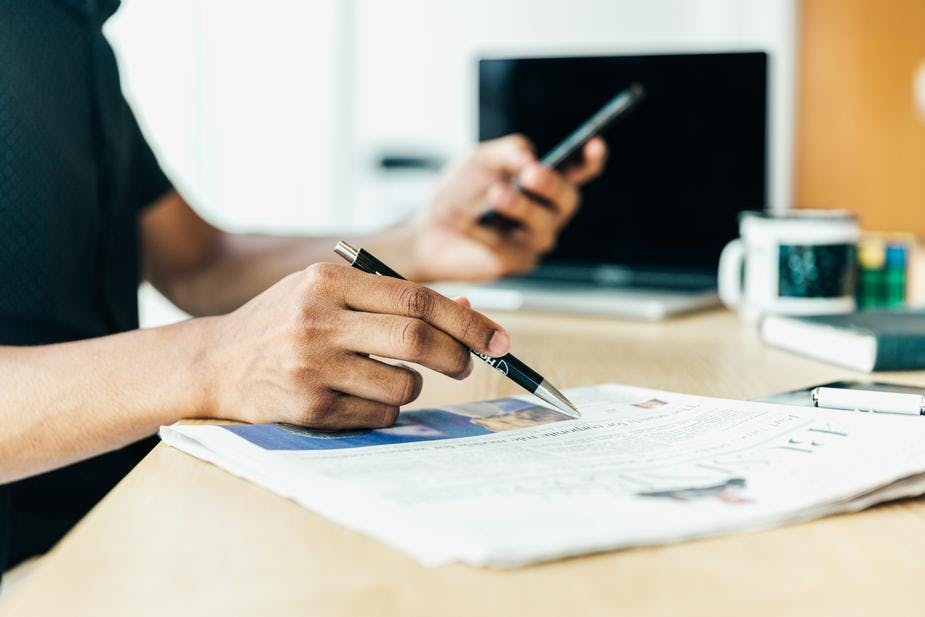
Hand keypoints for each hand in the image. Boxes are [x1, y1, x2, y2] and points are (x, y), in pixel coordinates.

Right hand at [200, 263, 509, 429]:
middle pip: (418, 339)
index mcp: (328, 282)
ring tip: (390, 379)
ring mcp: (311, 366)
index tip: (498, 338)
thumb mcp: (328, 294)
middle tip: (468, 364)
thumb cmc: (283, 324)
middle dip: (458, 356)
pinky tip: (360, 398)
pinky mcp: (307, 407)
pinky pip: (378, 416)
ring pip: (403, 385)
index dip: (467, 321)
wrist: (215, 362)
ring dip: (414, 388)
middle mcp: (318, 319)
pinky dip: (386, 410)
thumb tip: (469, 309)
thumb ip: (391, 299)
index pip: (417, 299)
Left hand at [407, 134, 606, 280]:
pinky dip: (481, 230)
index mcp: (546, 182)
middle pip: (567, 199)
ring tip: (496, 194)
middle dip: (552, 185)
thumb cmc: (461, 192)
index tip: (595, 144)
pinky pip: (506, 245)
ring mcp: (535, 240)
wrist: (430, 229)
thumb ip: (508, 151)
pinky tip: (460, 218)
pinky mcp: (515, 262)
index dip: (591, 159)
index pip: (579, 171)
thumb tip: (531, 159)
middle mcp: (549, 212)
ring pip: (542, 225)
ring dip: (521, 206)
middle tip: (531, 174)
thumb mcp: (482, 159)